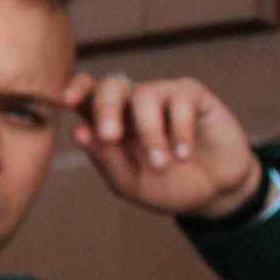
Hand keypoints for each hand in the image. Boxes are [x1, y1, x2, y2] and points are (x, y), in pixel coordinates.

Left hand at [64, 70, 262, 218]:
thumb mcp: (130, 183)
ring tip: (162, 165)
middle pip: (111, 85)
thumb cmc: (166, 186)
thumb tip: (78, 131)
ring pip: (145, 95)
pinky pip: (180, 99)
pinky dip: (180, 129)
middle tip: (110, 137)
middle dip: (106, 108)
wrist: (214, 194)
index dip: (75, 89)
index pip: (87, 94)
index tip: (65, 102)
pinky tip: (184, 154)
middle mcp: (133, 104)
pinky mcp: (193, 95)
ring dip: (150, 134)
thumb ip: (105, 159)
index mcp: (110, 122)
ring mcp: (163, 96)